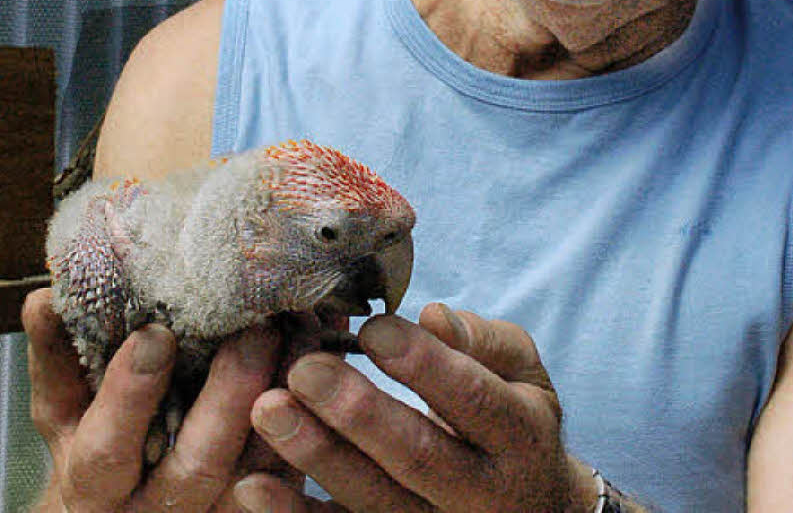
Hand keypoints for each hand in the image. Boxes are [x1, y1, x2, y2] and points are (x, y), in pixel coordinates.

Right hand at [23, 288, 302, 511]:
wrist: (131, 511)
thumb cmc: (99, 445)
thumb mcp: (65, 411)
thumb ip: (56, 358)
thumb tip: (42, 300)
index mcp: (100, 484)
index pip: (107, 448)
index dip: (129, 395)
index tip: (154, 334)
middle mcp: (161, 508)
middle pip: (199, 461)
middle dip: (228, 392)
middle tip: (255, 328)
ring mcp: (220, 511)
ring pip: (262, 467)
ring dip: (288, 398)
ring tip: (304, 332)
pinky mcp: (269, 504)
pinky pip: (302, 463)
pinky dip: (318, 406)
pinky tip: (329, 352)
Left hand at [243, 303, 598, 511]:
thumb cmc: (515, 420)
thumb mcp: (524, 374)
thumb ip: (484, 341)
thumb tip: (433, 315)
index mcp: (521, 438)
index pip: (474, 401)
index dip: (424, 365)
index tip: (372, 327)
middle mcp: (483, 496)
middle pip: (418, 458)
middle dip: (359, 415)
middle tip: (305, 369)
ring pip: (376, 504)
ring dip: (317, 458)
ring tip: (269, 409)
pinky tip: (252, 486)